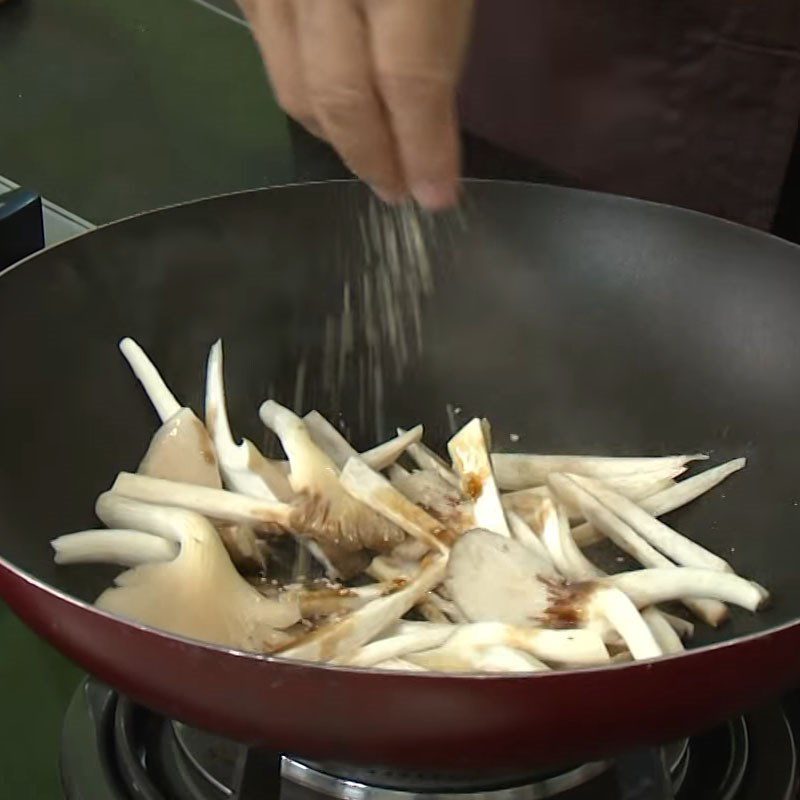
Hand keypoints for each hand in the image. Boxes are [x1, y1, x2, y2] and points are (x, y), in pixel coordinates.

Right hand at [239, 0, 473, 209]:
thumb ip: (439, 44)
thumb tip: (427, 132)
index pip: (407, 81)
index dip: (422, 148)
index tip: (436, 195)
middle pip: (339, 99)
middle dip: (372, 159)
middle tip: (397, 190)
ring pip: (295, 92)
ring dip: (336, 139)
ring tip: (371, 155)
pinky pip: (270, 62)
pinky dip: (307, 98)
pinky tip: (335, 107)